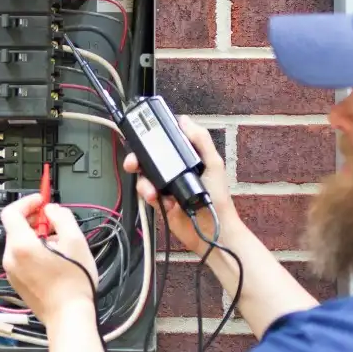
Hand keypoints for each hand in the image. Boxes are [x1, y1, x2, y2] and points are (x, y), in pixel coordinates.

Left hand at [0, 193, 98, 325]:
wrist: (68, 315)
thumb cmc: (73, 283)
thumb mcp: (75, 240)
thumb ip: (61, 217)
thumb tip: (52, 210)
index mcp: (21, 246)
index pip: (11, 212)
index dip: (27, 202)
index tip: (41, 202)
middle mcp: (11, 258)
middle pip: (16, 228)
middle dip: (34, 220)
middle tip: (54, 222)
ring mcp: (12, 272)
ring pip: (20, 244)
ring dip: (36, 237)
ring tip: (59, 245)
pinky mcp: (17, 282)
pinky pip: (22, 259)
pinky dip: (34, 252)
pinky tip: (54, 260)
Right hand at [123, 117, 236, 255]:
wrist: (212, 231)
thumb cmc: (218, 198)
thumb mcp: (213, 163)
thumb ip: (200, 140)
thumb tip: (185, 120)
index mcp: (186, 159)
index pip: (165, 143)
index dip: (153, 137)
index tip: (142, 134)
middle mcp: (174, 170)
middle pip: (149, 159)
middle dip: (138, 159)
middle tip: (134, 162)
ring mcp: (166, 186)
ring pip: (144, 177)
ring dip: (144, 182)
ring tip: (152, 191)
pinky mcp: (160, 202)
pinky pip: (146, 194)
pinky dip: (148, 195)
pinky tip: (158, 199)